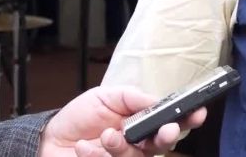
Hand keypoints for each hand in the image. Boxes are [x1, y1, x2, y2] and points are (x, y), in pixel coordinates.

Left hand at [39, 85, 207, 156]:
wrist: (48, 139)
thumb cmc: (79, 117)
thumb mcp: (106, 96)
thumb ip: (133, 97)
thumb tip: (158, 101)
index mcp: (142, 122)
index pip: (171, 121)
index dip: (188, 118)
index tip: (197, 113)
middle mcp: (138, 144)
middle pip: (162, 145)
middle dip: (167, 137)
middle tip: (167, 130)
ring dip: (123, 146)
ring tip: (106, 135)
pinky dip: (95, 155)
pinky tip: (82, 147)